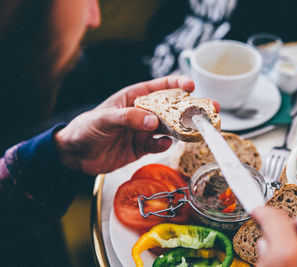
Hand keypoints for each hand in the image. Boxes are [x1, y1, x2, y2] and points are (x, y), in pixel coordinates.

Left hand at [54, 75, 204, 174]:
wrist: (75, 156)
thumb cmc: (86, 128)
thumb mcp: (105, 118)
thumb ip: (129, 118)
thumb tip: (153, 121)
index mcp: (133, 97)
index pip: (159, 88)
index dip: (176, 85)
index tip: (191, 87)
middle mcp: (142, 112)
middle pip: (171, 108)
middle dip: (190, 108)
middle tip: (209, 109)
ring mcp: (143, 130)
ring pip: (169, 127)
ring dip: (182, 128)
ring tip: (195, 129)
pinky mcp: (142, 147)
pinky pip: (158, 144)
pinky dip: (163, 144)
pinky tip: (164, 144)